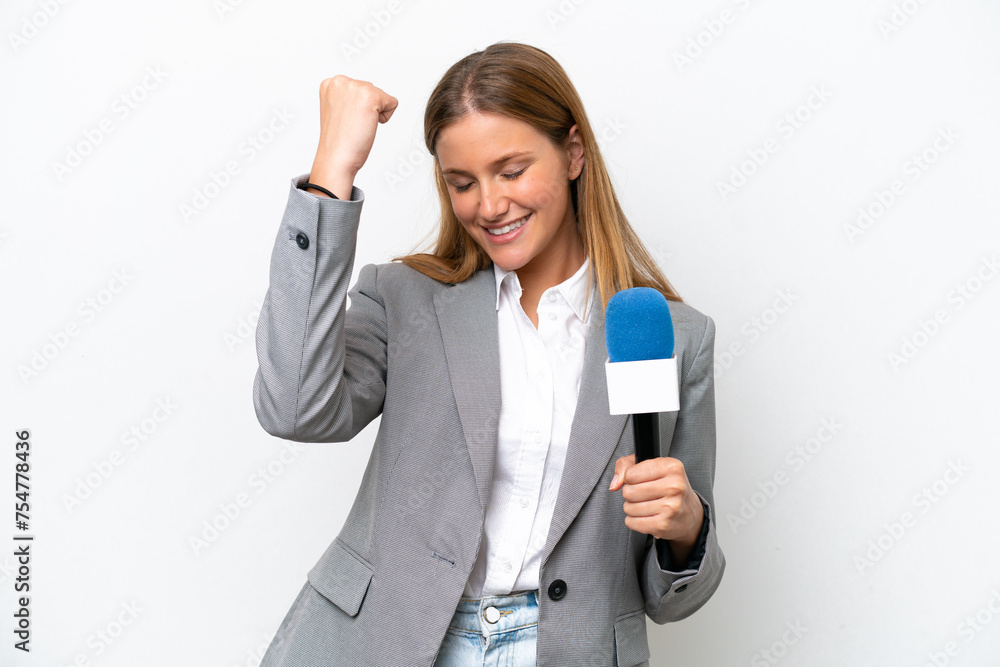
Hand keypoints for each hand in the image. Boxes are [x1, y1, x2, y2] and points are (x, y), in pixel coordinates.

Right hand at [309, 75, 397, 197]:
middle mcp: (341, 81)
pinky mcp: (371, 96)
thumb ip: (347, 97)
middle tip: (352, 125)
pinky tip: (367, 125)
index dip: (357, 108)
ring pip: (382, 97)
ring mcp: (355, 87)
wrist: (336, 158)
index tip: (345, 120)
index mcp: (330, 84)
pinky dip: (385, 118)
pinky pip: (392, 103)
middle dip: (367, 109)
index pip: (359, 88)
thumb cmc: (338, 141)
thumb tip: (362, 97)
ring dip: (374, 114)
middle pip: (371, 90)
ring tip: (357, 125)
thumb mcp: (337, 110)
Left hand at [609, 454, 703, 556]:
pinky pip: (632, 523)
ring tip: (646, 506)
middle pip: (628, 491)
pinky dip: (634, 521)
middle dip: (630, 494)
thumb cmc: (668, 486)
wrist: (690, 513)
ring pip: (629, 508)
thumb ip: (626, 465)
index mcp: (671, 467)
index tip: (641, 480)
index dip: (630, 478)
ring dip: (632, 508)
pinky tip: (646, 516)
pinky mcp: (664, 525)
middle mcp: (674, 486)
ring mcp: (670, 507)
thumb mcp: (652, 466)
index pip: (631, 473)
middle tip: (643, 495)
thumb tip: (615, 484)